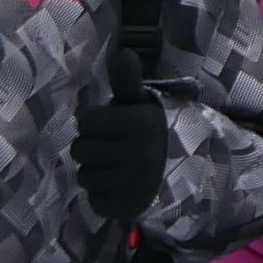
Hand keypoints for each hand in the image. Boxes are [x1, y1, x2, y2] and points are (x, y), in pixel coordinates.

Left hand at [73, 91, 170, 226]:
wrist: (183, 172)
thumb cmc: (150, 133)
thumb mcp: (142, 105)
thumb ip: (127, 82)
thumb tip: (124, 53)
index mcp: (140, 124)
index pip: (86, 121)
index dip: (96, 123)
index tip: (114, 127)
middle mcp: (138, 155)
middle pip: (79, 149)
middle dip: (93, 147)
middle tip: (114, 148)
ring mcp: (132, 185)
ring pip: (83, 175)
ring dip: (95, 171)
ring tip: (116, 168)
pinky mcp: (126, 209)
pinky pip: (93, 200)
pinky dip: (102, 196)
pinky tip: (119, 188)